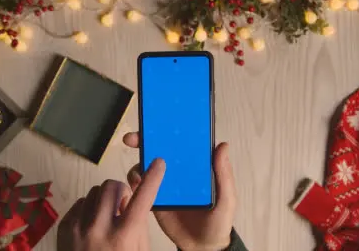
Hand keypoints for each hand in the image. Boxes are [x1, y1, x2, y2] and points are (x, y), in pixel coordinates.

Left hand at [57, 158, 165, 250]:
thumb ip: (139, 226)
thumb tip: (135, 200)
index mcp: (124, 236)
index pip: (142, 199)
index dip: (153, 178)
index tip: (158, 162)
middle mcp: (99, 228)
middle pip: (112, 186)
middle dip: (121, 191)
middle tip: (123, 205)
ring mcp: (78, 227)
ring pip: (94, 192)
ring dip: (105, 199)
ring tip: (107, 217)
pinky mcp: (63, 227)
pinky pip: (80, 203)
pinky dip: (89, 209)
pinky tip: (92, 225)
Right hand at [123, 132, 236, 250]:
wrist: (202, 247)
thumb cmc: (218, 221)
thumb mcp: (227, 198)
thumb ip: (223, 174)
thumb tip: (223, 145)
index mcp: (196, 167)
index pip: (182, 143)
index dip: (169, 130)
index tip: (158, 121)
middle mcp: (179, 171)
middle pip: (159, 149)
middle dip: (144, 140)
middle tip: (132, 138)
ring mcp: (165, 184)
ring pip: (147, 166)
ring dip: (138, 162)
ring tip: (138, 171)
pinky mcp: (155, 198)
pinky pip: (141, 186)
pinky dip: (134, 182)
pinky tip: (135, 184)